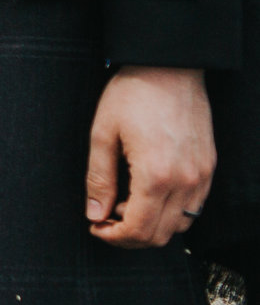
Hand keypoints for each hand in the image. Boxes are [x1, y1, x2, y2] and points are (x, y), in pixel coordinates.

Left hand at [86, 65, 213, 247]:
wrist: (169, 68)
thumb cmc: (132, 95)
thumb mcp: (102, 134)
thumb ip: (98, 179)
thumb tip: (94, 214)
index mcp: (156, 175)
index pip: (138, 229)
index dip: (113, 236)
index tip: (96, 227)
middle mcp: (185, 182)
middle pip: (160, 235)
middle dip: (129, 236)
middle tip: (105, 220)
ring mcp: (202, 176)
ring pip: (180, 225)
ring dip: (151, 225)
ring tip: (124, 204)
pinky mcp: (209, 168)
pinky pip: (193, 207)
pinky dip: (170, 213)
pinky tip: (147, 195)